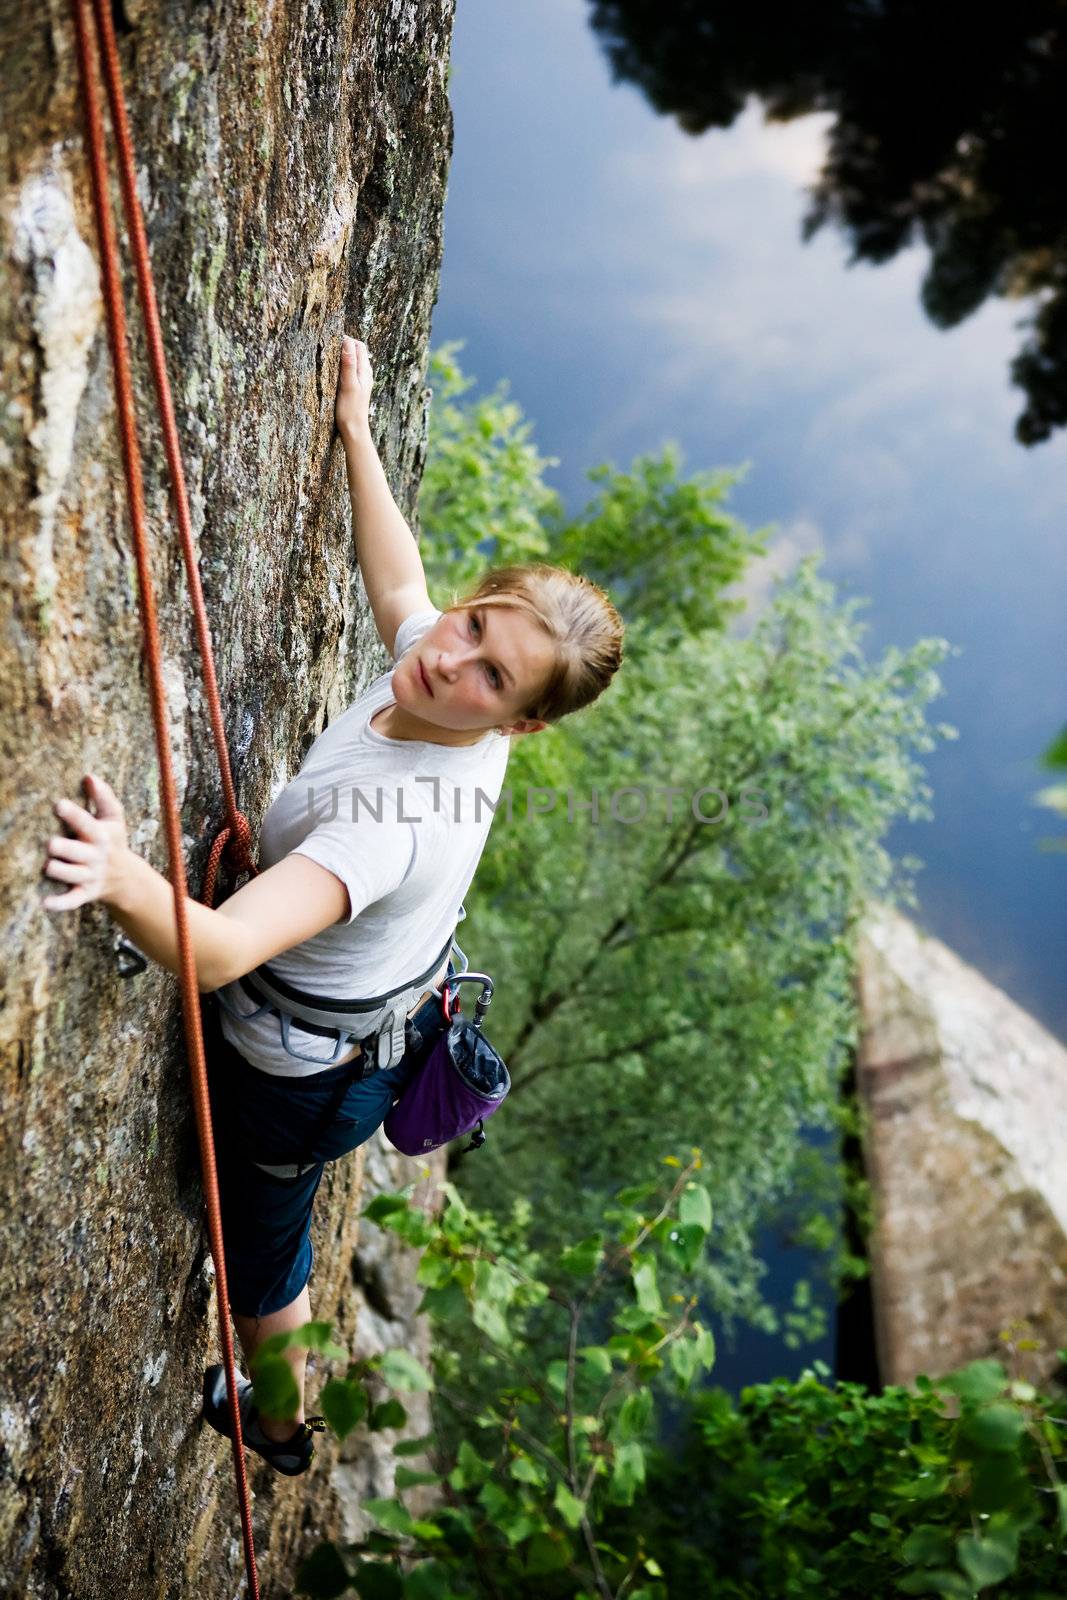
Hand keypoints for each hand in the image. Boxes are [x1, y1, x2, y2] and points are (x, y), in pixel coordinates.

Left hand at [43, 773, 130, 911]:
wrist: (126, 878)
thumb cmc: (112, 841)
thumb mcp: (114, 819)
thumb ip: (103, 797)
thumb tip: (89, 776)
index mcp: (101, 835)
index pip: (89, 824)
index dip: (75, 815)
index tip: (58, 804)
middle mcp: (96, 856)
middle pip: (80, 853)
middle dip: (67, 849)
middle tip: (52, 844)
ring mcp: (90, 876)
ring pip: (74, 875)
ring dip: (62, 872)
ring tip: (49, 866)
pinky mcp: (85, 893)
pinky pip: (72, 900)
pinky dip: (60, 903)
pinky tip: (44, 903)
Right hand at [335, 334, 373, 437]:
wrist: (354, 430)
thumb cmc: (350, 409)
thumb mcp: (348, 385)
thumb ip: (349, 364)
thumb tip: (347, 342)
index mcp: (365, 371)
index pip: (359, 345)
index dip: (346, 339)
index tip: (331, 338)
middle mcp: (366, 374)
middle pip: (358, 351)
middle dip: (345, 344)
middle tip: (329, 343)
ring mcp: (362, 381)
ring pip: (355, 360)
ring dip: (344, 354)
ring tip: (330, 353)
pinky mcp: (356, 388)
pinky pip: (352, 370)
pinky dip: (344, 365)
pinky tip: (335, 370)